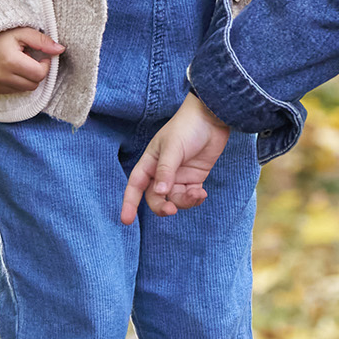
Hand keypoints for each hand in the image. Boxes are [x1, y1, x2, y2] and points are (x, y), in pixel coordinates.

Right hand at [0, 27, 64, 94]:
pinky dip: (15, 83)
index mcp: (10, 61)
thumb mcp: (21, 32)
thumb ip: (42, 41)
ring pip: (23, 90)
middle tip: (29, 59)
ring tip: (17, 63)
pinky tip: (9, 69)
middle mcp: (1, 76)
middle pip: (33, 84)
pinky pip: (11, 91)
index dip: (45, 65)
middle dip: (36, 73)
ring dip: (26, 78)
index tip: (42, 56)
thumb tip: (60, 49)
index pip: (39, 74)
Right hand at [122, 94, 229, 221]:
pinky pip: (190, 197)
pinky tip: (202, 194)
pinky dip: (195, 199)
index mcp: (150, 162)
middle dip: (162, 207)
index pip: (135, 186)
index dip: (129, 203)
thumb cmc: (186, 127)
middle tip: (171, 210)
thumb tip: (159, 192)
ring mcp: (178, 176)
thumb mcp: (172, 148)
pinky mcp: (194, 178)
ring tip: (196, 194)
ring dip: (184, 202)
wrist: (211, 118)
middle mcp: (161, 172)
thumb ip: (166, 171)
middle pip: (156, 197)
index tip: (126, 220)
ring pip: (175, 199)